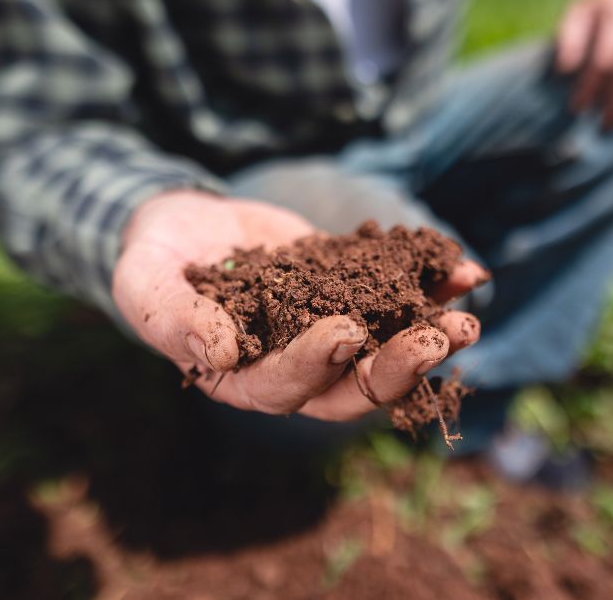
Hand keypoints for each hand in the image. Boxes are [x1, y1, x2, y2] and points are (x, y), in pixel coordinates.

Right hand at [111, 190, 484, 420]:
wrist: (182, 225)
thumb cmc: (152, 263)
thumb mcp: (146, 287)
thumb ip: (175, 320)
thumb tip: (221, 352)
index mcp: (245, 379)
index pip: (288, 388)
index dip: (318, 365)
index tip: (345, 331)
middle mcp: (296, 365)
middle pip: (354, 385)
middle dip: (398, 366)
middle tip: (437, 340)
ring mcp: (330, 328)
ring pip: (388, 347)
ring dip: (430, 336)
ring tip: (466, 317)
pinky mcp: (352, 291)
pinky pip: (397, 294)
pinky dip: (432, 285)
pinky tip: (467, 270)